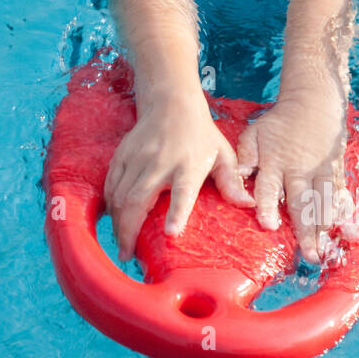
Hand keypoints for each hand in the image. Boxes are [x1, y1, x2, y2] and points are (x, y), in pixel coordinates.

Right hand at [104, 92, 254, 261]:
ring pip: (120, 195)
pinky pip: (110, 184)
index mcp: (188, 165)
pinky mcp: (122, 155)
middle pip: (138, 199)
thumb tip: (249, 205)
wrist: (171, 102)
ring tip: (121, 243)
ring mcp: (137, 158)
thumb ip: (232, 182)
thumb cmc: (200, 134)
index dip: (177, 212)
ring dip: (117, 223)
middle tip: (127, 255)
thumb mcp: (222, 154)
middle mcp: (160, 163)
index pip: (182, 191)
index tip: (171, 233)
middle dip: (128, 231)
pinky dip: (109, 204)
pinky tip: (112, 218)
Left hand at [237, 94, 350, 263]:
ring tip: (326, 249)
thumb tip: (239, 175)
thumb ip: (245, 155)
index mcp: (275, 162)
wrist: (312, 103)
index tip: (269, 225)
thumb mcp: (255, 132)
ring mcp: (320, 171)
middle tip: (309, 255)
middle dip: (305, 230)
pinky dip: (345, 211)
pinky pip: (341, 193)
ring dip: (325, 227)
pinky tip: (349, 229)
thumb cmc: (278, 123)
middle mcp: (299, 169)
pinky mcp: (336, 170)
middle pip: (302, 203)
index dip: (268, 206)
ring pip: (325, 202)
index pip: (268, 187)